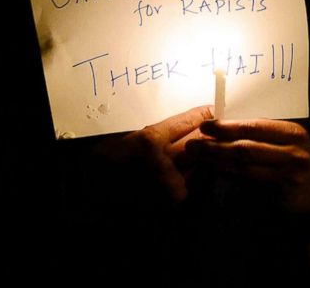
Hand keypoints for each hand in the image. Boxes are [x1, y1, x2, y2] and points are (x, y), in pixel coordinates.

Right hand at [94, 105, 212, 202]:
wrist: (95, 192)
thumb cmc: (104, 162)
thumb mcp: (124, 138)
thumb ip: (151, 134)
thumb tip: (176, 128)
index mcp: (150, 140)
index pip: (186, 123)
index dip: (201, 116)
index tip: (210, 111)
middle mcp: (165, 160)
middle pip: (199, 141)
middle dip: (208, 133)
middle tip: (215, 126)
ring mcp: (173, 181)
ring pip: (198, 162)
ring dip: (201, 155)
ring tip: (205, 148)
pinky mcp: (176, 199)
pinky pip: (191, 181)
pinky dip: (191, 174)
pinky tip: (187, 170)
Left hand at [187, 118, 309, 211]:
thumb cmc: (295, 152)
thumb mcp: (286, 136)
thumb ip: (260, 130)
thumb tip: (219, 123)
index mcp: (292, 133)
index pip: (254, 127)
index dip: (226, 127)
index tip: (204, 126)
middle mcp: (294, 155)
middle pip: (245, 149)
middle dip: (215, 146)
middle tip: (192, 145)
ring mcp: (290, 177)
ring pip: (244, 169)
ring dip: (217, 163)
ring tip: (197, 158)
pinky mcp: (284, 196)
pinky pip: (250, 184)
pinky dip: (229, 177)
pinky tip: (214, 172)